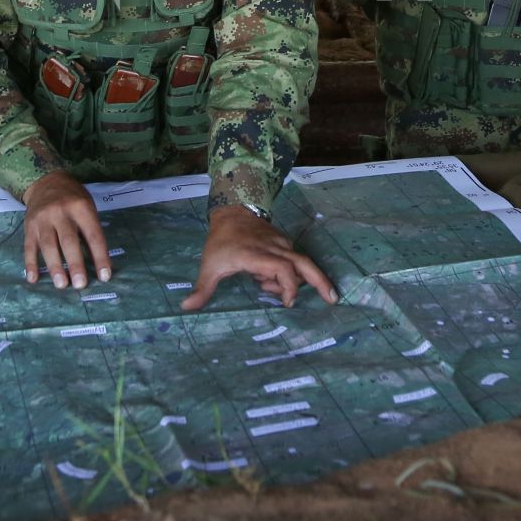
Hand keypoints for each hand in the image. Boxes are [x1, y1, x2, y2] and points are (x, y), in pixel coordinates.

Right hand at [21, 172, 110, 288]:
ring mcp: (42, 220)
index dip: (100, 256)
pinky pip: (29, 247)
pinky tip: (33, 279)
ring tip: (62, 284)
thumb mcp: (87, 206)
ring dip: (55, 267)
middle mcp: (61, 213)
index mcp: (81, 208)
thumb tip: (96, 263)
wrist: (46, 181)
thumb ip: (90, 230)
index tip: (104, 276)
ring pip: (48, 246)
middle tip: (81, 284)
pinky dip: (31, 264)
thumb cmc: (73, 198)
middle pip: (68, 241)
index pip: (93, 235)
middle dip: (75, 264)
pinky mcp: (29, 227)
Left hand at [180, 205, 338, 312]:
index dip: (288, 287)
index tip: (286, 303)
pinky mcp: (285, 242)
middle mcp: (275, 247)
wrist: (232, 212)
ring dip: (290, 281)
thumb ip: (202, 288)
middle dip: (320, 281)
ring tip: (264, 286)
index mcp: (257, 254)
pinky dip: (288, 274)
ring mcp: (282, 243)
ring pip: (300, 264)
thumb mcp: (209, 265)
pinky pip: (294, 260)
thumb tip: (186, 308)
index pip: (283, 269)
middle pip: (304, 263)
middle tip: (333, 300)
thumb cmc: (220, 242)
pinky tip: (268, 280)